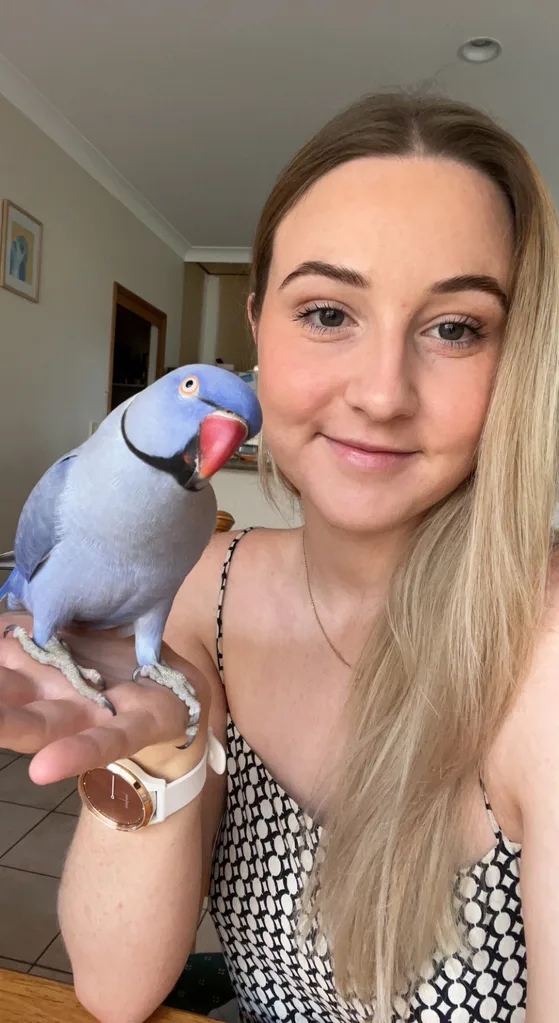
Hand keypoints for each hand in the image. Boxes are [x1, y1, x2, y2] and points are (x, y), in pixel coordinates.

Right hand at [0, 614, 209, 784]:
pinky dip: (76, 755)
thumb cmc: (107, 664)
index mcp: (33, 676)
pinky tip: (44, 769)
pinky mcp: (131, 727)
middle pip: (4, 700)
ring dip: (6, 727)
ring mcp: (89, 718)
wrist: (171, 690)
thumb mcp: (59, 635)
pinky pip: (103, 744)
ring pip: (40, 726)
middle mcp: (51, 700)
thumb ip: (20, 627)